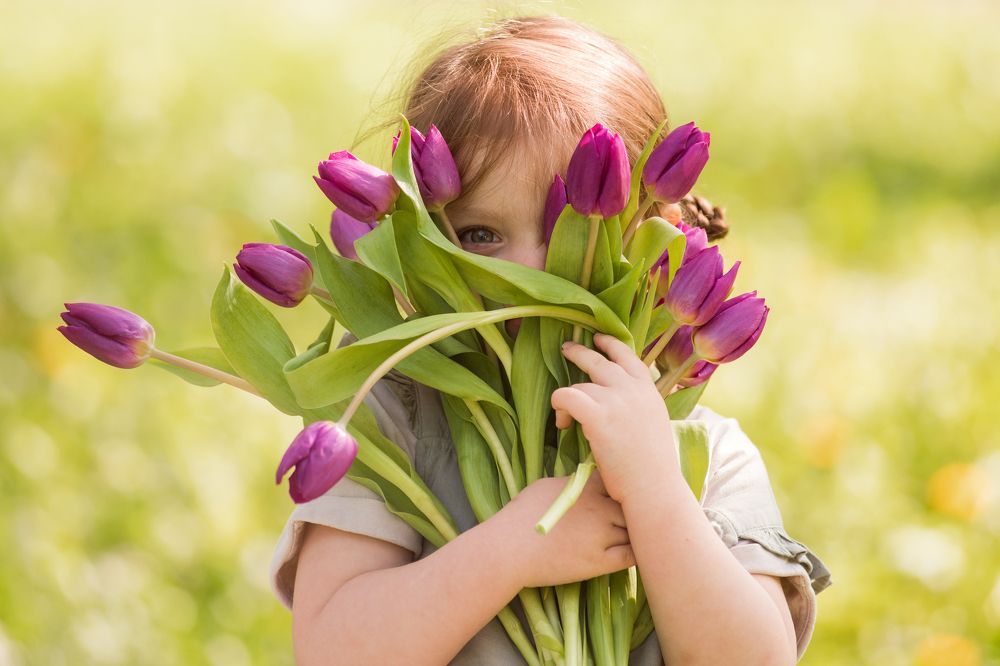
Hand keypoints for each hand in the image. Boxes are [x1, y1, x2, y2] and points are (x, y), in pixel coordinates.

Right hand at [488, 472, 634, 588]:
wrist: (508, 549)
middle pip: (632, 506)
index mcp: (587, 488)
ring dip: (634, 532)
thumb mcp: (546, 487)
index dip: (622, 487)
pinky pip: (631, 556)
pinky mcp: (600, 562)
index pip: (620, 480)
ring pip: (634, 531)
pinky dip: (636, 553)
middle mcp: (599, 509)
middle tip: (628, 518)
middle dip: (632, 511)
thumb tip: (583, 484)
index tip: (620, 494)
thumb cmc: (520, 515)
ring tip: (634, 535)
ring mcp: (602, 536)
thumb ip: (572, 484)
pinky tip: (633, 552)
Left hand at [553, 333, 680, 503]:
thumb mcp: (653, 421)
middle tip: (566, 349)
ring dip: (568, 400)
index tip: (597, 339)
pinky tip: (562, 424)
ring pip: (579, 384)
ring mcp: (615, 399)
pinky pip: (565, 396)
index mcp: (648, 389)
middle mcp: (632, 388)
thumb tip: (616, 395)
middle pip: (598, 360)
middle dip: (579, 352)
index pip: (627, 354)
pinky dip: (559, 407)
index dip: (610, 344)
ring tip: (565, 420)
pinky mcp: (597, 415)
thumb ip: (637, 402)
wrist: (654, 487)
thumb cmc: (652, 465)